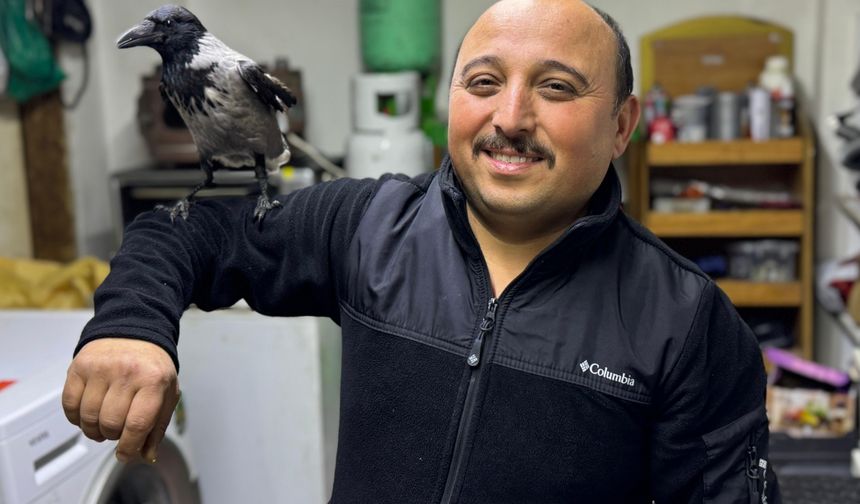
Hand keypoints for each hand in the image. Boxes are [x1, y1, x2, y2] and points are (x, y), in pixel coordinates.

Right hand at [62, 338, 178, 463]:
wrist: (135, 332)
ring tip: (102, 425)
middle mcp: (127, 372)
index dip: (129, 447)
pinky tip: (86, 415)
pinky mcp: (80, 366)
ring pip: (88, 417)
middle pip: (110, 423)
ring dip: (93, 430)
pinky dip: (75, 418)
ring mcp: (101, 368)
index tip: (125, 454)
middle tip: (115, 432)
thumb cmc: (152, 367)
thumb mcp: (166, 393)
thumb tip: (146, 455)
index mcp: (154, 380)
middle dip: (112, 436)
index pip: (137, 425)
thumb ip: (158, 426)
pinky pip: (70, 404)